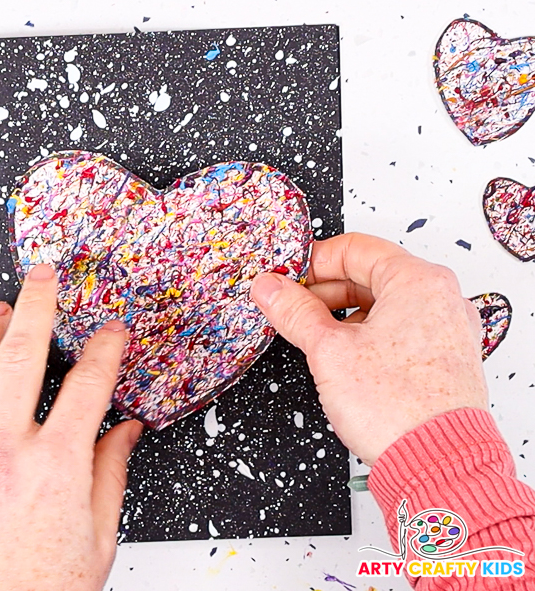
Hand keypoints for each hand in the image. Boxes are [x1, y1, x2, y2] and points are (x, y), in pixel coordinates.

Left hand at [0, 264, 141, 590]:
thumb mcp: (97, 540)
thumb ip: (111, 474)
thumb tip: (125, 432)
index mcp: (57, 470)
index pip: (88, 385)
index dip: (106, 349)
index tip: (113, 332)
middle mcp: (6, 456)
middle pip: (22, 358)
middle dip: (37, 306)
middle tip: (44, 276)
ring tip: (2, 306)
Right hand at [251, 232, 487, 465]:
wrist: (438, 466)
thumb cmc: (399, 409)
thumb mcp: (329, 351)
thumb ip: (294, 311)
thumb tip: (269, 287)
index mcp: (418, 281)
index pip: (354, 248)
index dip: (313, 262)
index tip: (287, 280)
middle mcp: (440, 298)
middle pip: (369, 273)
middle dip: (325, 290)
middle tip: (292, 307)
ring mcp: (446, 328)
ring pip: (383, 303)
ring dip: (343, 313)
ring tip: (315, 336)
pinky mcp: (443, 356)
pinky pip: (399, 327)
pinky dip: (367, 332)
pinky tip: (344, 356)